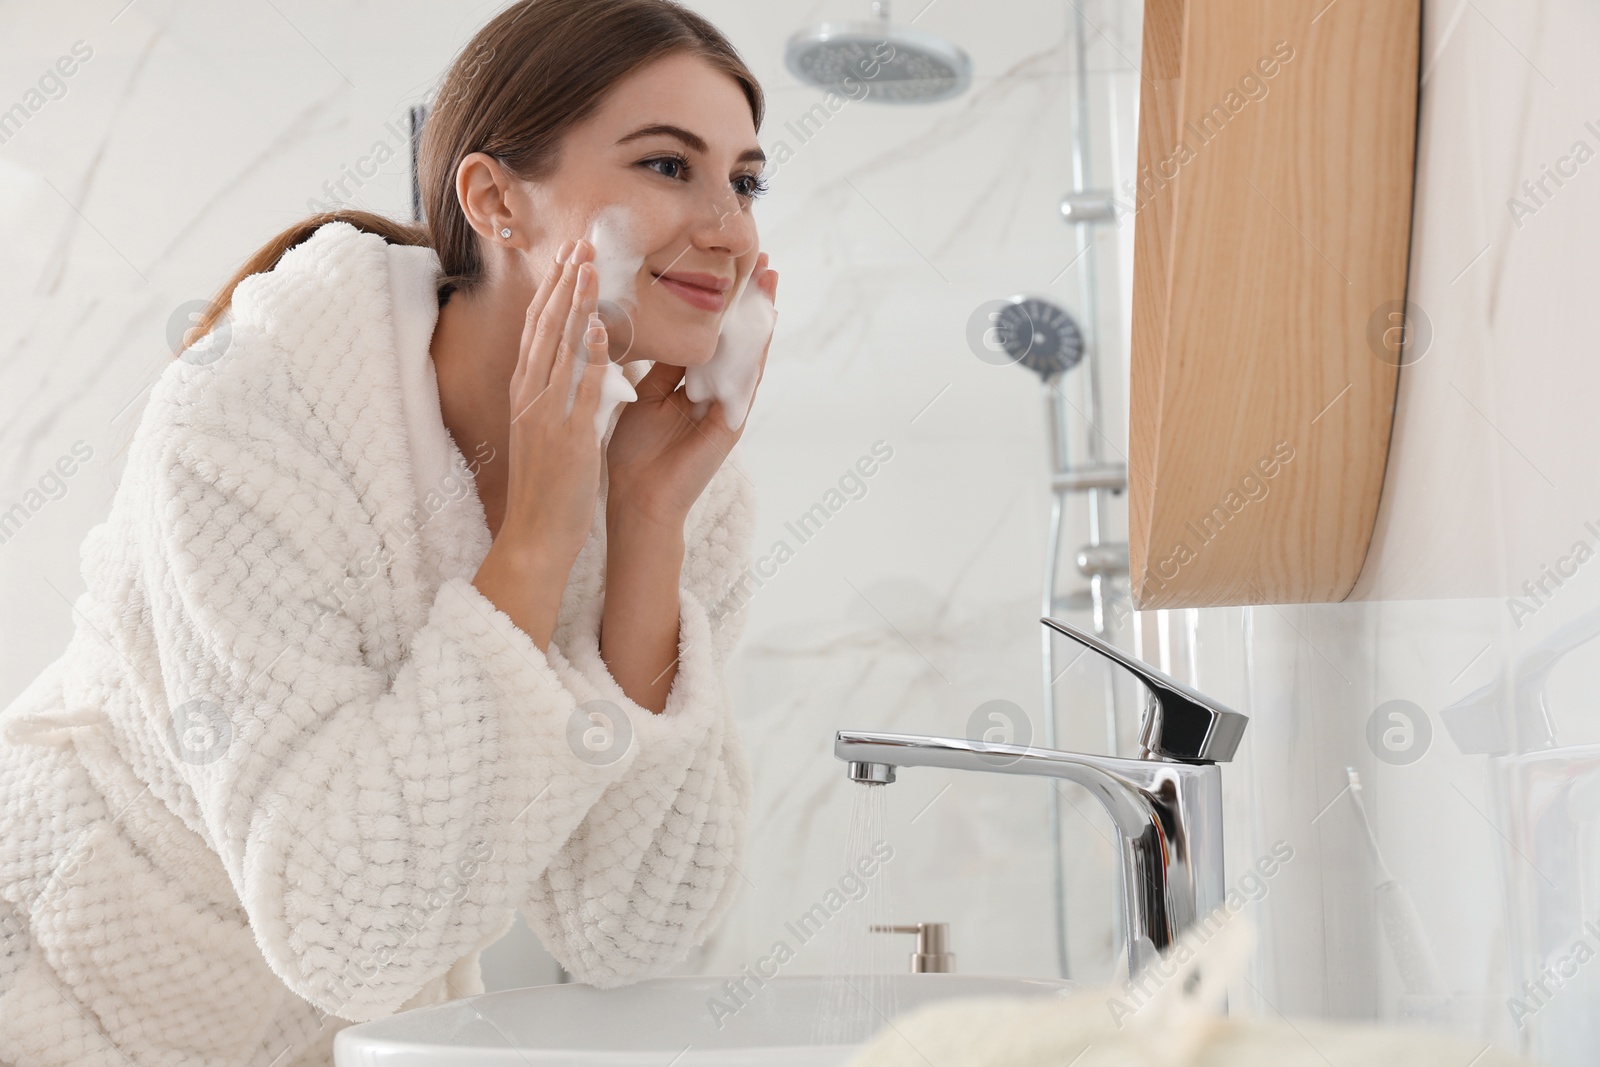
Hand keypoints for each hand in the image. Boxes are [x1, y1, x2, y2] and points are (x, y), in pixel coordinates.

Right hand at [498, 238, 615, 565]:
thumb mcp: (548, 433)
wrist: (536, 536)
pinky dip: (589, 355)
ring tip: (590, 266)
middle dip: (562, 283)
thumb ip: (558, 398)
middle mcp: (530, 396)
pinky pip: (580, 388)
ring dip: (576, 304)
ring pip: (560, 348)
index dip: (553, 292)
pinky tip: (601, 326)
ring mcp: (546, 414)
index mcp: (526, 394)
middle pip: (545, 328)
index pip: (538, 331)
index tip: (568, 259)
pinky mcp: (568, 436)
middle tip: (580, 244)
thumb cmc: (548, 489)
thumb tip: (574, 367)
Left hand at [605, 253, 777, 529]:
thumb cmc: (634, 455)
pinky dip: (756, 352)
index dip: (719, 303)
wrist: (637, 501)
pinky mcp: (732, 424)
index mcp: (691, 385)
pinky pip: (746, 381)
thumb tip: (658, 327)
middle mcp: (715, 392)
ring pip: (748, 353)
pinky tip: (764, 323)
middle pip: (736, 338)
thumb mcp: (643, 396)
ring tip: (771, 279)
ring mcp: (728, 407)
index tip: (727, 265)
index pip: (709, 335)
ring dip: (761, 316)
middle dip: (748, 300)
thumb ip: (657, 366)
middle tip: (760, 258)